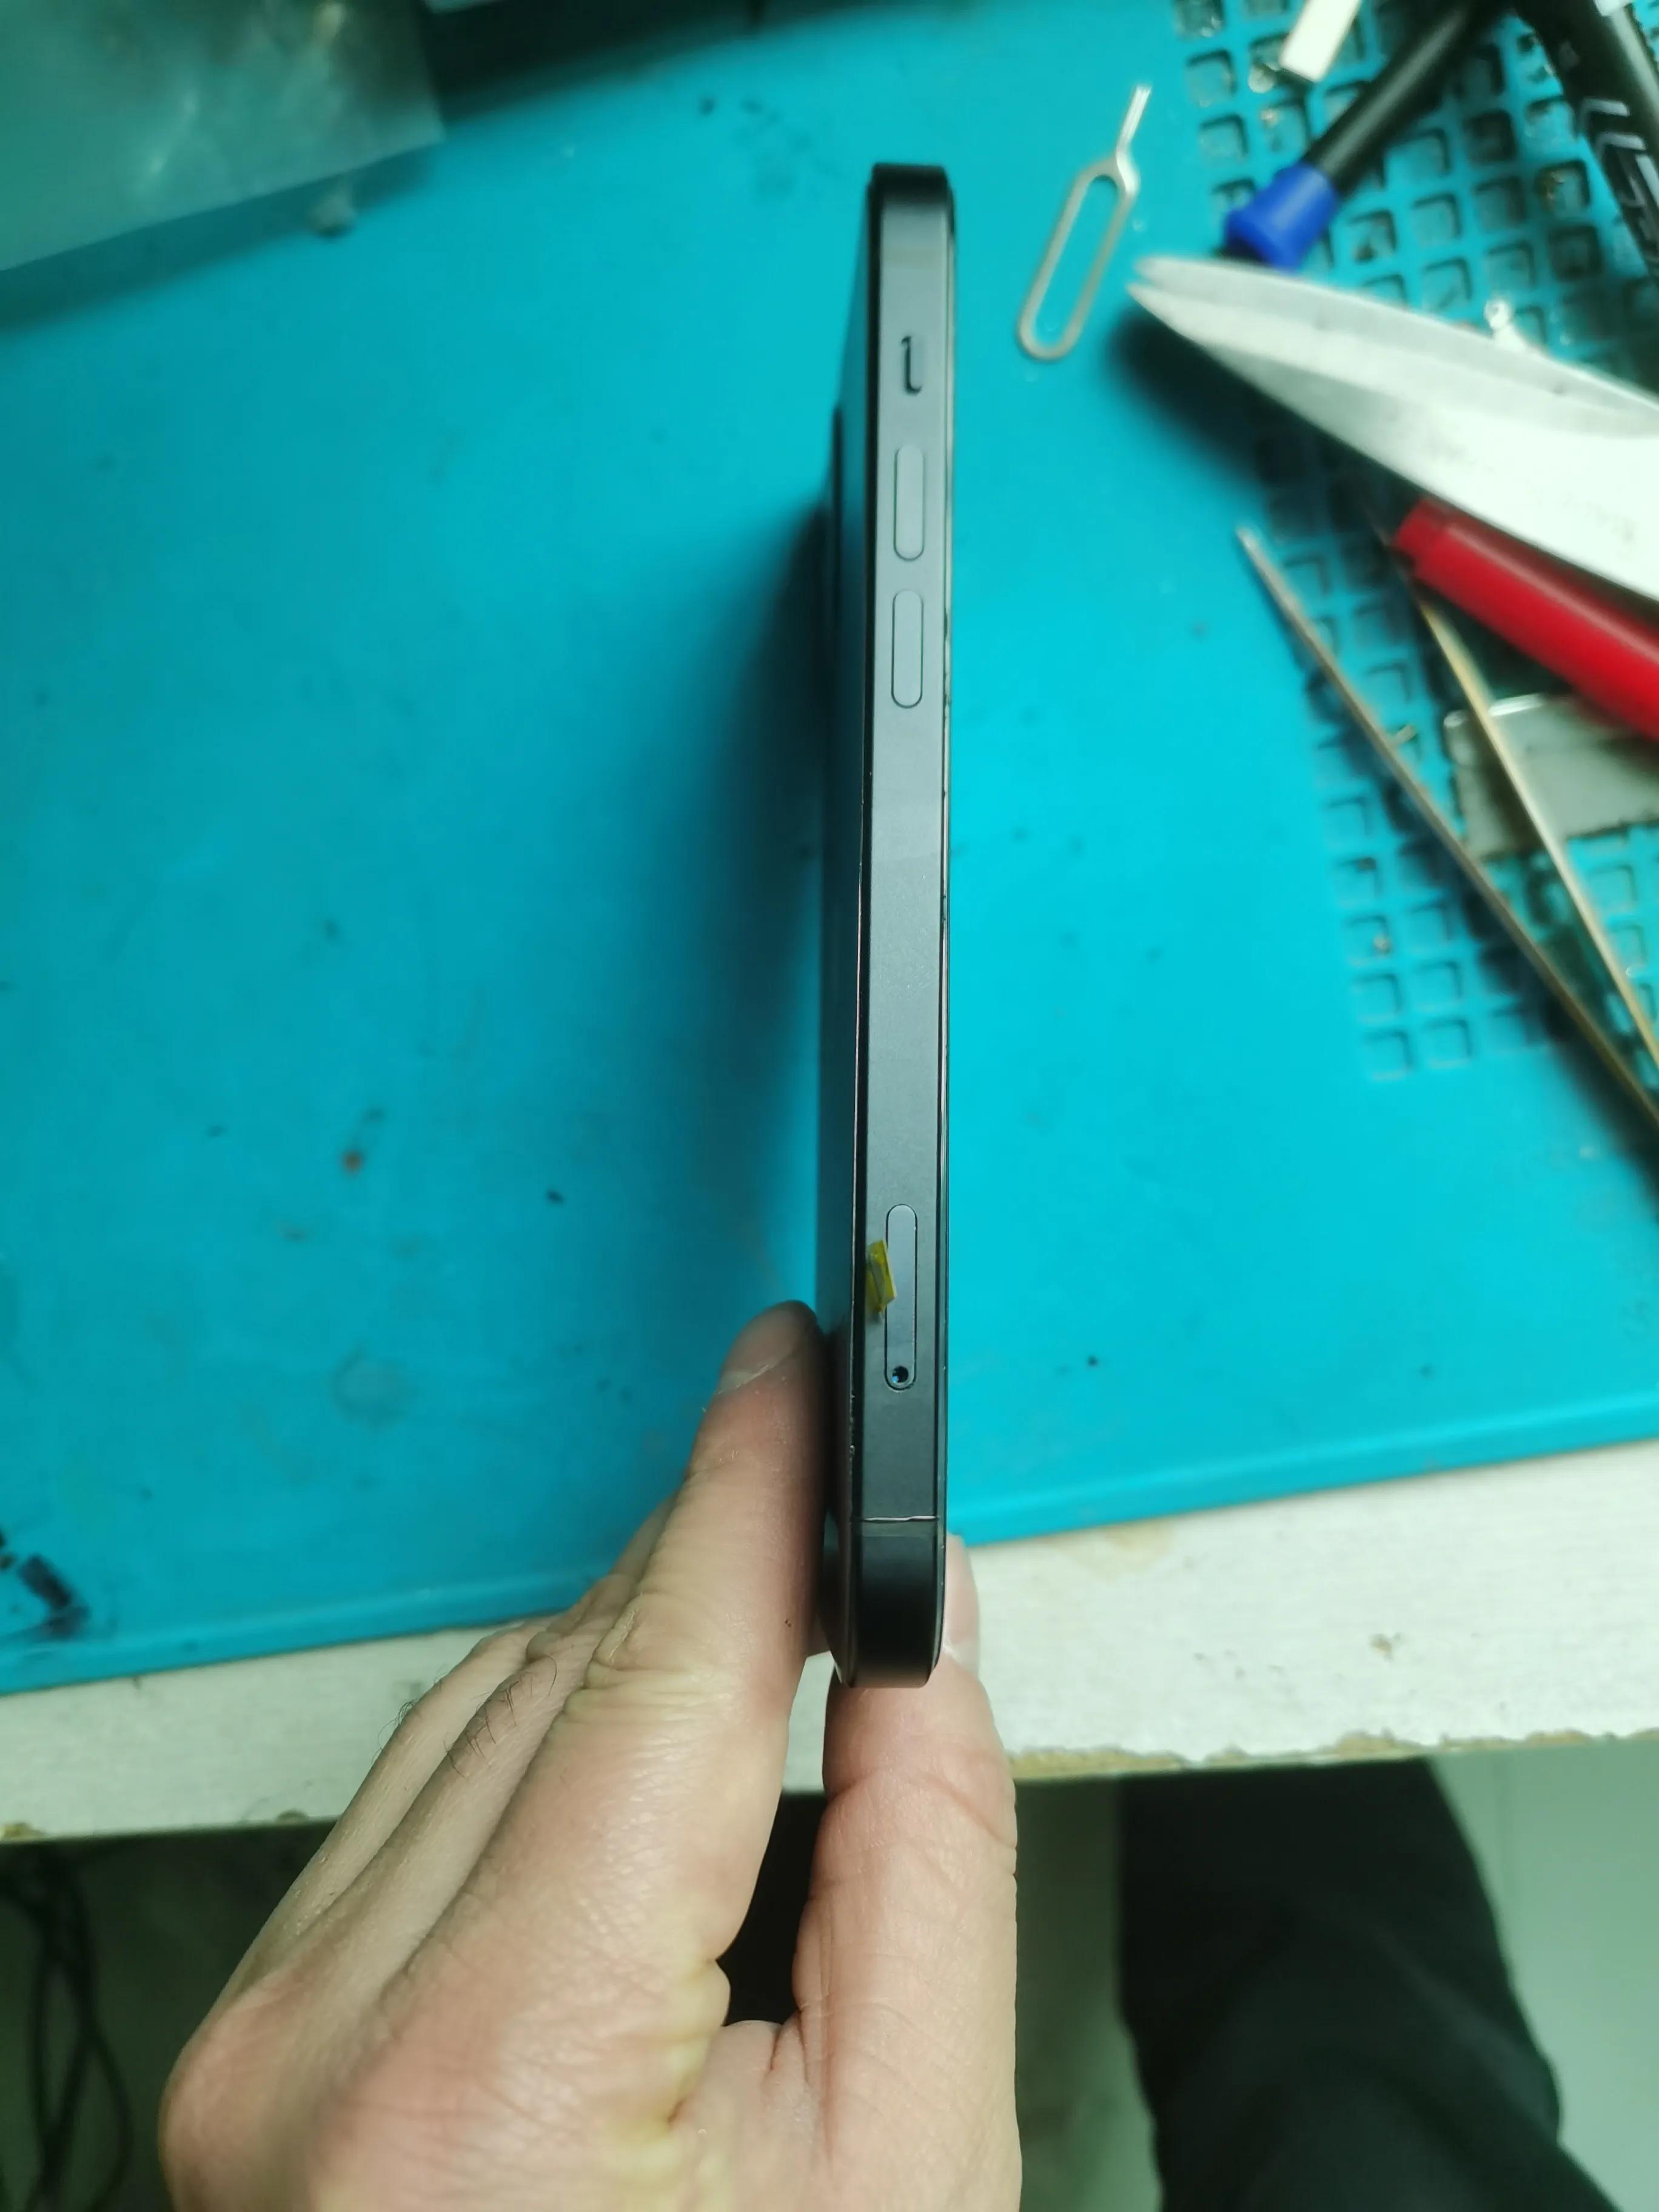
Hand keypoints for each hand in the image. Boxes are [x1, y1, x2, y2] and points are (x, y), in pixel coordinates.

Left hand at [162, 1302, 1018, 2211]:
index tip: (801, 1368)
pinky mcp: (255, 2057)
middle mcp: (320, 2043)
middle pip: (557, 1682)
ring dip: (629, 1660)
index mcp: (490, 2078)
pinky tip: (642, 1770)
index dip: (750, 1488)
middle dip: (713, 1574)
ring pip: (471, 1721)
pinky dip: (542, 1752)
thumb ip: (930, 1850)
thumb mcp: (916, 2166)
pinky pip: (412, 1811)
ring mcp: (261, 2053)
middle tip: (836, 1509)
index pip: (654, 1673)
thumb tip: (915, 1628)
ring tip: (768, 1648)